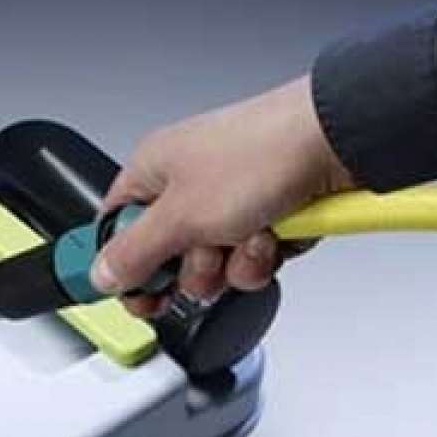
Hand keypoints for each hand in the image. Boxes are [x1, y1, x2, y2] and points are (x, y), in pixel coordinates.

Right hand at [91, 76, 354, 311]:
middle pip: (172, 260)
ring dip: (237, 264)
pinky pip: (253, 259)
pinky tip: (277, 232)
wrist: (336, 141)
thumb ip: (134, 253)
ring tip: (254, 234)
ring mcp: (232, 201)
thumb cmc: (261, 154)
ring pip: (217, 266)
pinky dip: (267, 255)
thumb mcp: (180, 217)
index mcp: (154, 171)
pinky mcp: (269, 214)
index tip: (141, 295)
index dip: (127, 269)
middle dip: (196, 270)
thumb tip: (101, 275)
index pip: (118, 231)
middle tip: (210, 252)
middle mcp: (190, 185)